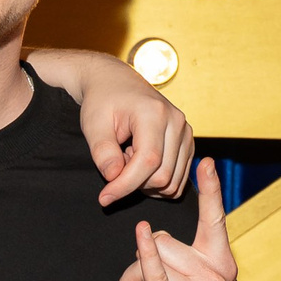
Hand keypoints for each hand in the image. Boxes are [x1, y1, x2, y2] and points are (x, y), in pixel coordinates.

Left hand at [82, 78, 194, 204]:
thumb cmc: (103, 101)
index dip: (125, 186)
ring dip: (145, 182)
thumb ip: (102, 152)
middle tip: (115, 162)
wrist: (115, 83)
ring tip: (127, 158)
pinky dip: (157, 181)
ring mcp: (186, 133)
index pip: (148, 162)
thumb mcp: (93, 124)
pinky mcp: (187, 143)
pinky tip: (140, 162)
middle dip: (133, 183)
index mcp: (155, 113)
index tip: (104, 198)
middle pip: (162, 176)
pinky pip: (177, 178)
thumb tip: (114, 177)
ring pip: (172, 181)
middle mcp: (177, 123)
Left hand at [116, 158, 236, 280]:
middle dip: (142, 260)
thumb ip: (185, 260)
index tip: (206, 161)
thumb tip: (152, 239)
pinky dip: (143, 255)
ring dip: (132, 279)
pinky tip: (140, 236)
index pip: (215, 220)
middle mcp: (215, 276)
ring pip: (150, 259)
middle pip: (165, 240)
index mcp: (222, 265)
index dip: (210, 190)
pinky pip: (153, 272)